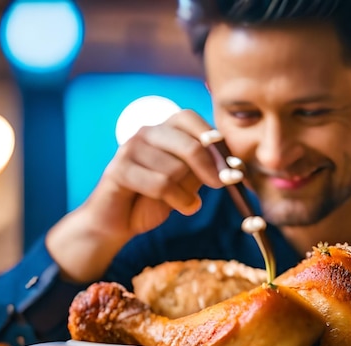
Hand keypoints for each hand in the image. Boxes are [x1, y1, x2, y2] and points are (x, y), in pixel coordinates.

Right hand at [45, 110, 223, 282]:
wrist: (119, 221)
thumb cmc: (155, 198)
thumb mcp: (186, 180)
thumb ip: (204, 166)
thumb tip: (232, 163)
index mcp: (162, 129)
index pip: (190, 118)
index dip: (214, 140)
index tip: (231, 164)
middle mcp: (145, 132)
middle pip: (189, 145)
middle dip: (210, 168)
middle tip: (222, 184)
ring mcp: (130, 149)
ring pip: (175, 170)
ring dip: (186, 193)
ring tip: (183, 203)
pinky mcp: (118, 170)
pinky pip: (160, 185)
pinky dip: (176, 200)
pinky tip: (180, 208)